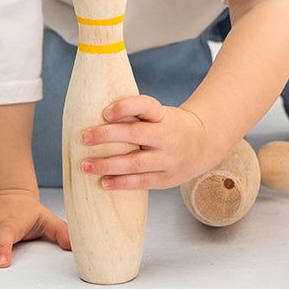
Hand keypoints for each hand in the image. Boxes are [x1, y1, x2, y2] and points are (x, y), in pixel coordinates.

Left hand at [81, 97, 213, 190]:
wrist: (204, 144)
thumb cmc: (170, 126)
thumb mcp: (160, 114)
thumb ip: (136, 116)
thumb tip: (95, 120)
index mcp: (164, 116)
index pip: (145, 106)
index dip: (125, 107)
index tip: (105, 112)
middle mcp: (168, 136)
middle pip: (135, 134)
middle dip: (106, 136)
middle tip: (84, 137)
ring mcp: (169, 159)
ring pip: (135, 163)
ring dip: (107, 164)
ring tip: (86, 165)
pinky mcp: (167, 178)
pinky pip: (141, 182)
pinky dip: (121, 183)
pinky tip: (104, 182)